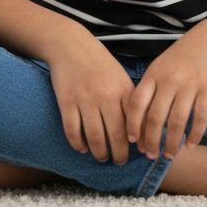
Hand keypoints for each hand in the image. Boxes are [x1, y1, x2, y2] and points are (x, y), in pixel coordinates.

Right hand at [48, 35, 135, 164]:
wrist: (71, 45)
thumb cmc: (99, 64)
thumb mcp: (120, 77)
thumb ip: (129, 101)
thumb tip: (139, 131)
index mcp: (123, 90)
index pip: (135, 125)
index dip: (137, 143)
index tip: (138, 153)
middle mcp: (106, 97)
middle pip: (117, 137)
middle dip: (119, 155)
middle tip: (118, 161)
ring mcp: (85, 100)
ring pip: (95, 139)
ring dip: (100, 154)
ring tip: (102, 157)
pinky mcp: (67, 102)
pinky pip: (73, 132)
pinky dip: (78, 144)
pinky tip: (83, 148)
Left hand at [125, 21, 206, 160]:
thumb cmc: (183, 56)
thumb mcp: (161, 65)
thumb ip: (150, 88)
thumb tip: (139, 123)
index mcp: (154, 73)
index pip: (137, 104)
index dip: (133, 125)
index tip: (133, 141)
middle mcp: (170, 79)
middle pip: (155, 118)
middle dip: (151, 141)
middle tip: (151, 156)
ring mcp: (190, 83)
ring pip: (177, 122)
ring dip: (172, 144)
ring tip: (169, 155)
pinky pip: (200, 118)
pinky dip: (195, 135)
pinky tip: (191, 144)